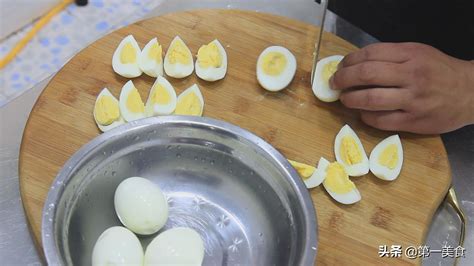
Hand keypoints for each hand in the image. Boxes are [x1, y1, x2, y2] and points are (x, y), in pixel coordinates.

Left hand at [330, 42, 473, 133]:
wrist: (471, 93)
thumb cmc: (439, 72)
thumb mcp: (418, 54)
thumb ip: (391, 56)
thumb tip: (355, 64)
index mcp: (411, 55)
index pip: (370, 54)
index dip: (349, 61)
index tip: (340, 67)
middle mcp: (411, 76)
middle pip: (366, 74)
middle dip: (343, 79)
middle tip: (335, 83)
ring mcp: (412, 100)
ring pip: (370, 99)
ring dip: (350, 99)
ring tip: (344, 99)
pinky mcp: (413, 121)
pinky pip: (380, 120)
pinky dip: (365, 116)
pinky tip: (362, 113)